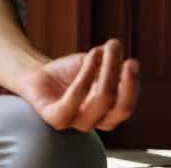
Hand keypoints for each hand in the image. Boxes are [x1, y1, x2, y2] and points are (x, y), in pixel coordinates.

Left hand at [16, 38, 139, 131]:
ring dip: (105, 73)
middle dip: (127, 83)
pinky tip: (86, 59)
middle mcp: (96, 121)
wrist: (37, 74)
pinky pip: (73, 102)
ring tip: (100, 51)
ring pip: (100, 103)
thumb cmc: (69, 72)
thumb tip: (117, 48)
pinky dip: (84, 79)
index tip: (132, 62)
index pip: (126, 106)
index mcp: (108, 113)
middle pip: (120, 109)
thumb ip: (108, 61)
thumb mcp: (94, 65)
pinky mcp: (56, 119)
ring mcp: (76, 123)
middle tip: (127, 60)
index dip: (132, 86)